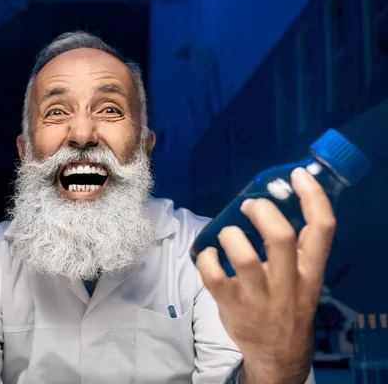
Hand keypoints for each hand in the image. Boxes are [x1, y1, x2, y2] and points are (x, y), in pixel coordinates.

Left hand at [196, 167, 335, 382]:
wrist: (278, 354)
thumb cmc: (286, 305)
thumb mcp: (304, 279)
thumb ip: (296, 248)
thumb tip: (272, 202)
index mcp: (311, 271)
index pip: (323, 229)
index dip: (313, 197)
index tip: (298, 175)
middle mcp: (288, 283)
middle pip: (282, 238)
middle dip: (264, 213)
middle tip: (250, 205)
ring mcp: (260, 297)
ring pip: (245, 258)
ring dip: (232, 236)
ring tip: (227, 233)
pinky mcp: (232, 306)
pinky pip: (214, 277)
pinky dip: (206, 259)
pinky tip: (208, 255)